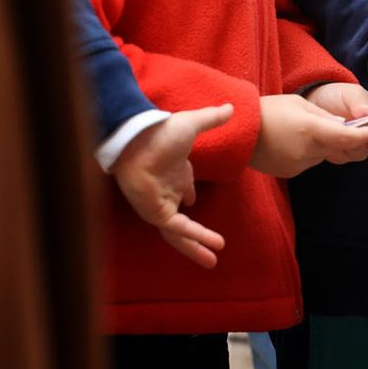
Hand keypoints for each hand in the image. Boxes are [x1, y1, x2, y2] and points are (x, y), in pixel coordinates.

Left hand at [113, 105, 230, 268]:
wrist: (137, 138)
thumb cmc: (160, 131)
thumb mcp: (192, 124)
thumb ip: (212, 119)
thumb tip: (231, 107)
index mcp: (174, 173)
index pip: (182, 191)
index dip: (189, 195)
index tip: (195, 199)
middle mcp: (167, 191)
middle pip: (182, 220)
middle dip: (197, 238)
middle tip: (215, 250)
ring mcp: (160, 204)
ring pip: (178, 232)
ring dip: (195, 247)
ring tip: (212, 261)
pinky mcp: (155, 212)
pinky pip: (177, 228)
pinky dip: (195, 236)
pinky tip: (213, 243)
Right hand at [250, 92, 367, 177]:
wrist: (237, 132)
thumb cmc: (266, 111)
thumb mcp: (298, 104)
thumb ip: (324, 116)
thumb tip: (344, 125)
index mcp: (310, 130)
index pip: (346, 136)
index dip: (361, 135)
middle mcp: (307, 151)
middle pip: (336, 147)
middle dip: (343, 138)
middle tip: (344, 125)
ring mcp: (299, 164)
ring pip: (323, 154)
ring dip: (323, 144)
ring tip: (302, 129)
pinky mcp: (291, 172)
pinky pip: (309, 161)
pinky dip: (308, 151)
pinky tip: (292, 141)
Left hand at [305, 81, 367, 153]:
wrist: (314, 105)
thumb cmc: (338, 97)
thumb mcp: (349, 93)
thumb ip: (359, 102)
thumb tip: (367, 113)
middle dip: (366, 131)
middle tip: (351, 120)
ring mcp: (362, 147)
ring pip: (362, 151)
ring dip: (349, 140)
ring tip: (337, 126)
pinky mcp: (345, 155)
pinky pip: (344, 157)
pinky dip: (335, 146)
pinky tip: (328, 136)